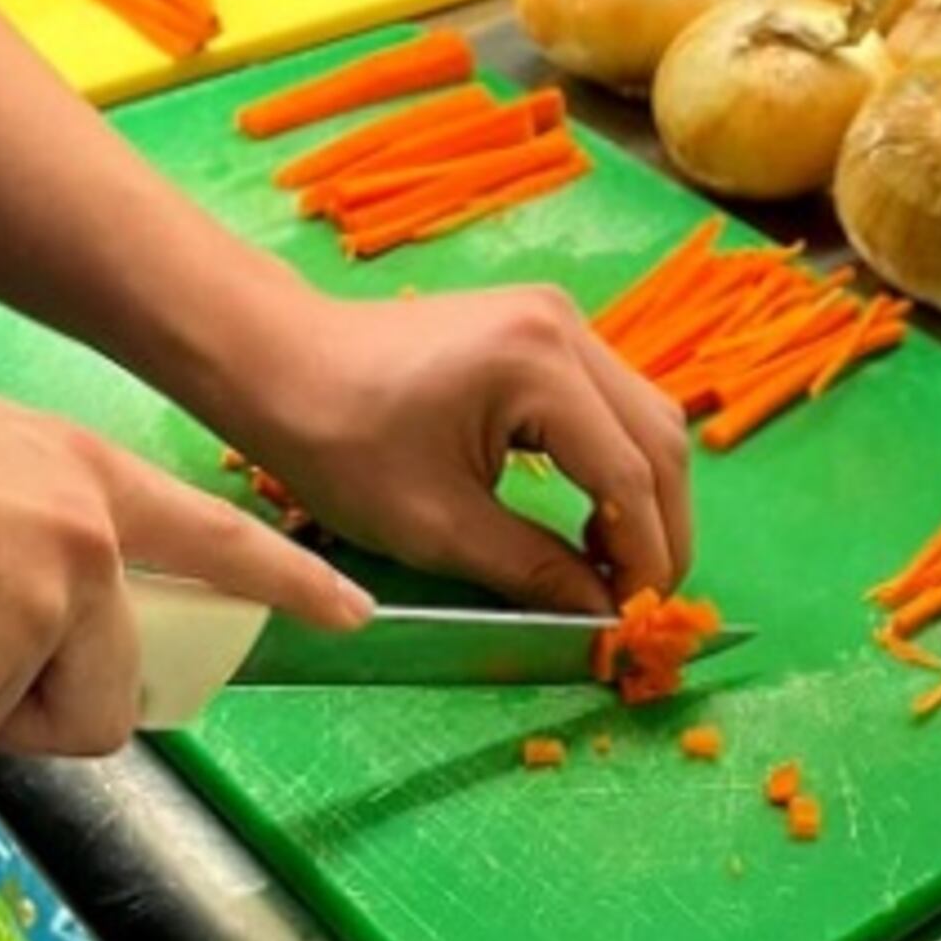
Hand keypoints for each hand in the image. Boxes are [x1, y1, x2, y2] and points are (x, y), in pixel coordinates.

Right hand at [0, 365, 365, 768]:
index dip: (285, 579)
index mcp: (76, 477)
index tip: (353, 612)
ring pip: (8, 724)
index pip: (212, 534)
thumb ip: (21, 527)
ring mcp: (33, 634)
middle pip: (102, 689)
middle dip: (37, 702)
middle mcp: (79, 556)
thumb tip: (27, 613)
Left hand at [231, 291, 693, 614]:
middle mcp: (564, 325)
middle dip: (660, 528)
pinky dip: (616, 461)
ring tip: (614, 566)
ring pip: (645, 415)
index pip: (631, 476)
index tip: (635, 623)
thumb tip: (604, 618)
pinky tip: (589, 515)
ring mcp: (557, 317)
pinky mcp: (542, 325)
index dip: (644, 559)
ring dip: (644, 494)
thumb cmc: (340, 443)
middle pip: (659, 438)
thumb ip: (534, 571)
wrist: (280, 362)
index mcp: (539, 366)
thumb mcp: (437, 526)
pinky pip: (610, 399)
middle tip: (639, 602)